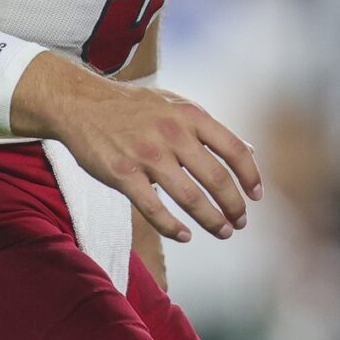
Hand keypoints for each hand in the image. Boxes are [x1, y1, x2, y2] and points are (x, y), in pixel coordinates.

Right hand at [11, 53, 262, 243]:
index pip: (234, 150)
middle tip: (240, 222)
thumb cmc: (135, 107)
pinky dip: (173, 227)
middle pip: (217, 178)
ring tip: (222, 231)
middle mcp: (174, 133)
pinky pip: (154, 208)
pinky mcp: (123, 173)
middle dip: (234, 206)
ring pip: (190, 197)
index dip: (251, 177)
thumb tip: (250, 150)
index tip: (257, 197)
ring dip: (212, 220)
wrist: (83, 103)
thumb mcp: (177, 105)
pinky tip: (185, 236)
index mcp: (191, 115)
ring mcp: (147, 154)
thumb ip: (211, 129)